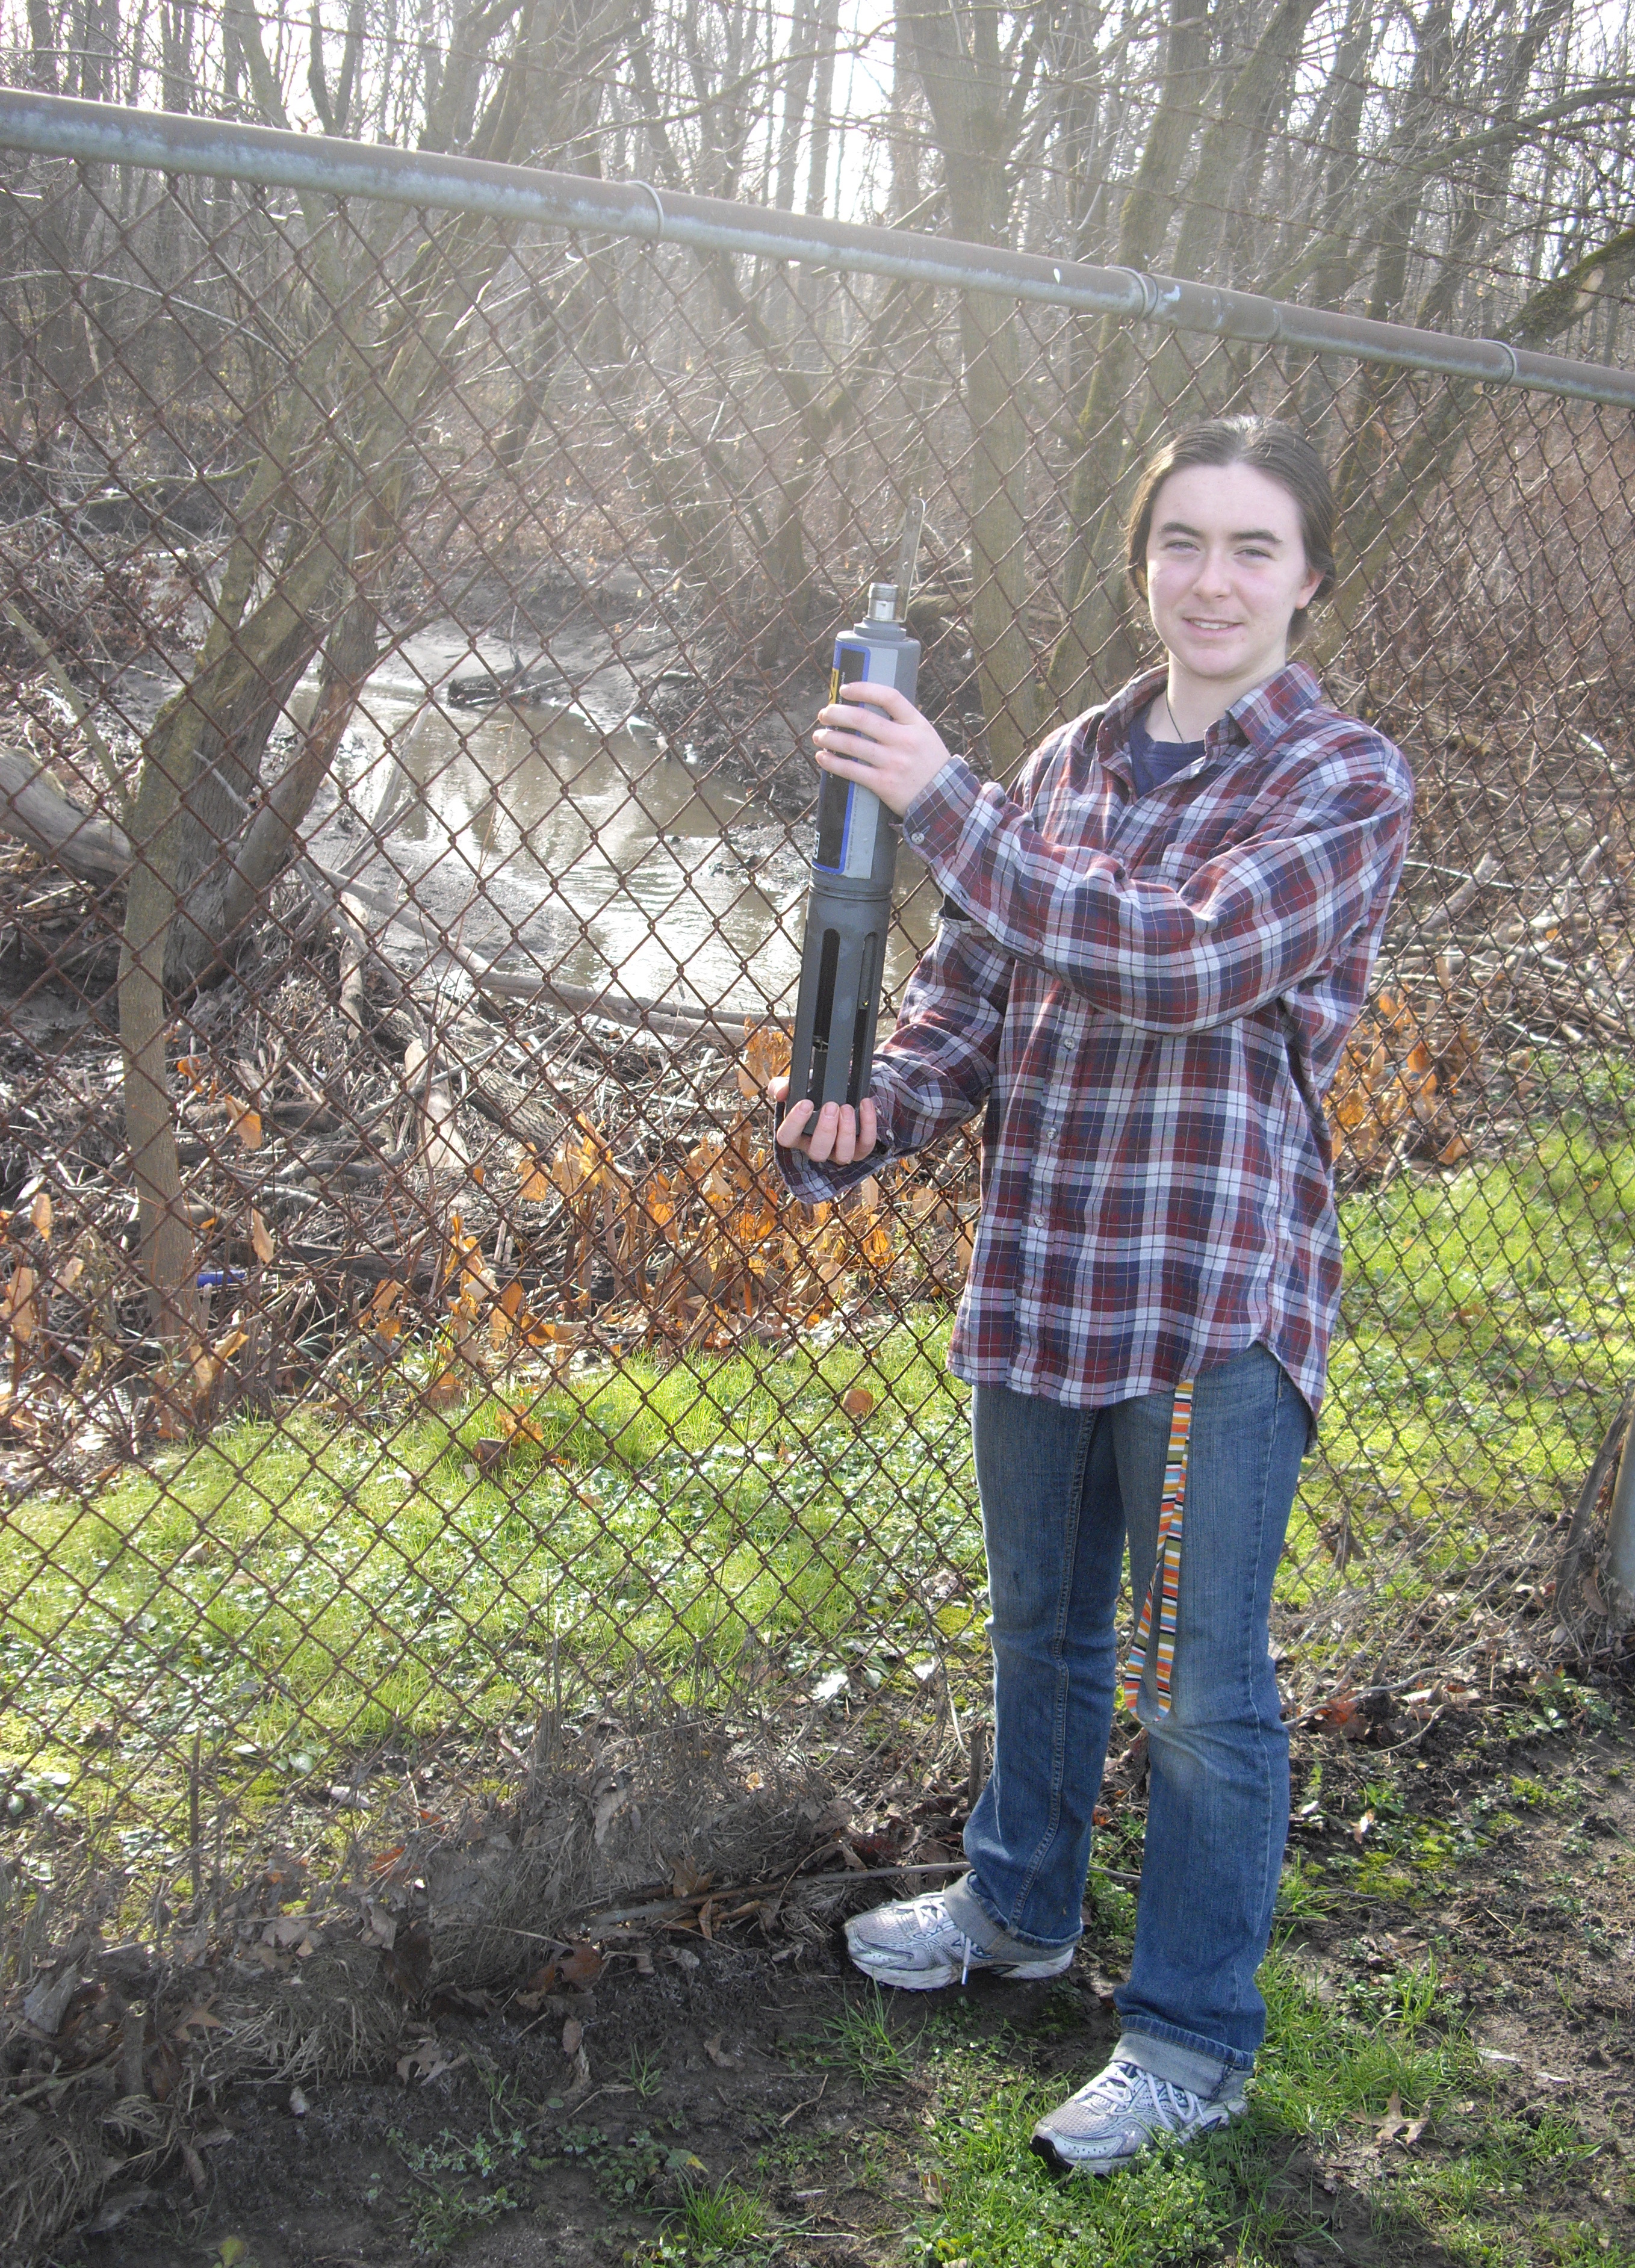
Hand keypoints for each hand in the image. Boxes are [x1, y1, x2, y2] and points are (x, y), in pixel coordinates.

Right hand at [769, 1073, 877, 1164]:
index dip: (795, 1123)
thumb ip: (782, 1086)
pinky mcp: (859, 1149)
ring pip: (843, 1155)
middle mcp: (816, 1147)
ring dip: (847, 1132)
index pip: (787, 1138)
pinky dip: (868, 1125)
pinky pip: (866, 1144)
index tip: (806, 1103)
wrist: (837, 1094)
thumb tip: (781, 1093)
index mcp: (796, 1135)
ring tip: (847, 1108)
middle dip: (826, 1130)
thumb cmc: (813, 1095)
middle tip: (831, 1106)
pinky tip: (865, 1104)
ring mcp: (838, 1152)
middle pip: (817, 1152)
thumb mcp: (796, 1088)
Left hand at [812, 680, 953, 817]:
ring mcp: (893, 762)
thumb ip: (902, 722)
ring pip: (852, 744)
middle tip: (824, 714)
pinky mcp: (883, 783)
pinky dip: (832, 762)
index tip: (845, 690)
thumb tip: (870, 707)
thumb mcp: (925, 735)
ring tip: (819, 736)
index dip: (863, 689)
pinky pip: (851, 770)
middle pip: (863, 719)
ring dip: (829, 738)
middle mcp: (904, 740)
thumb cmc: (930, 764)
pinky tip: (823, 757)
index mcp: (916, 724)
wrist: (943, 800)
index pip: (889, 697)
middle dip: (836, 713)